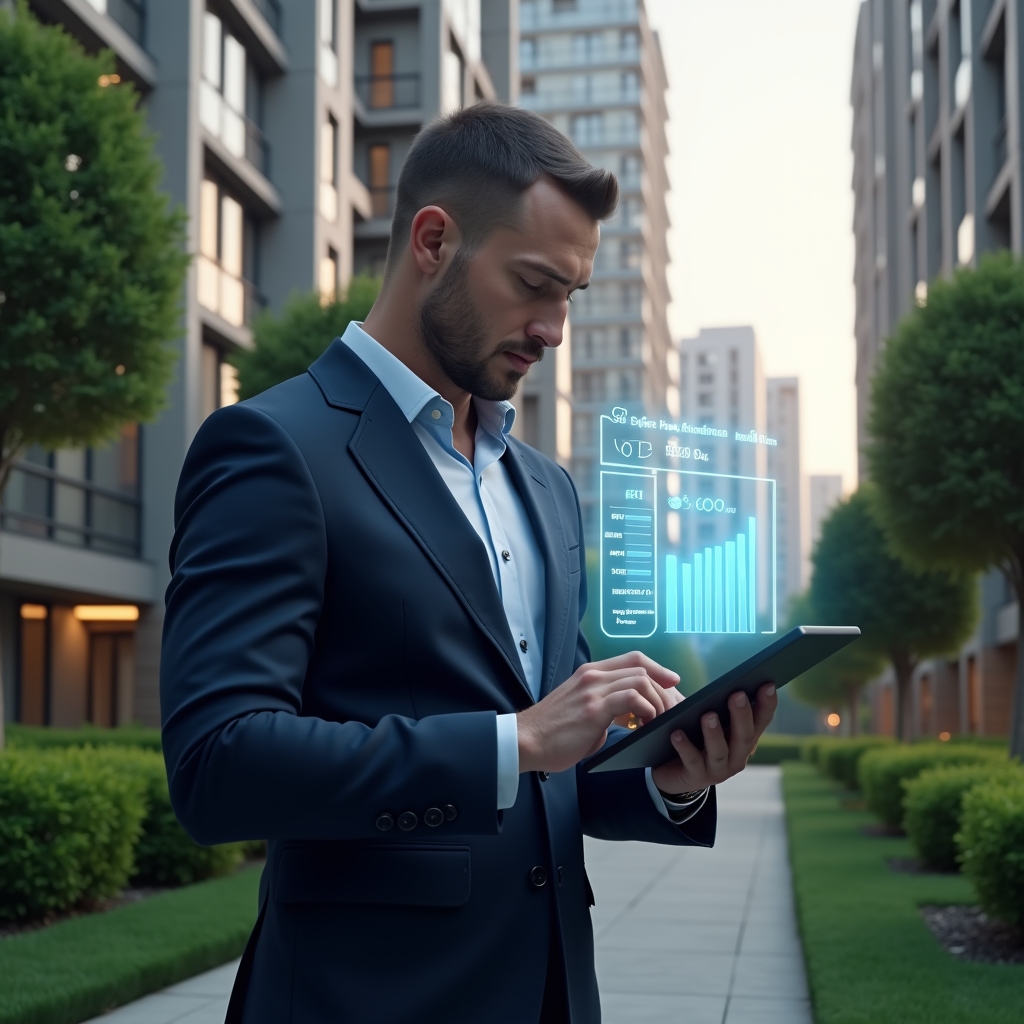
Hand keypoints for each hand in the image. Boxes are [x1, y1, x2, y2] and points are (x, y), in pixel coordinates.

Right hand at [517, 652, 682, 773]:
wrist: (526, 741)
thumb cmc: (553, 732)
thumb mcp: (582, 710)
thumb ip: (605, 707)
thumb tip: (629, 716)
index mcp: (590, 673)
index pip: (633, 658)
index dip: (657, 668)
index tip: (673, 681)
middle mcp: (592, 675)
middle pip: (641, 666)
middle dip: (665, 687)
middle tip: (674, 707)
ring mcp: (593, 690)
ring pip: (641, 680)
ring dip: (658, 700)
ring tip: (660, 719)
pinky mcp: (594, 708)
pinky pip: (632, 698)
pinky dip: (647, 710)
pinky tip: (645, 724)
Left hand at [650, 683, 777, 794]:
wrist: (673, 770)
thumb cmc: (693, 735)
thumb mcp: (706, 717)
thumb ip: (717, 703)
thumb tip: (725, 682)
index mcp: (743, 739)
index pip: (761, 721)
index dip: (766, 704)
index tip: (769, 685)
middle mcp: (736, 757)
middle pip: (744, 737)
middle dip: (742, 716)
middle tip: (737, 695)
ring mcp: (717, 770)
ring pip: (719, 752)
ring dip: (714, 734)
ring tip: (708, 715)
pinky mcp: (695, 777)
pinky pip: (691, 761)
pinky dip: (685, 747)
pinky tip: (677, 734)